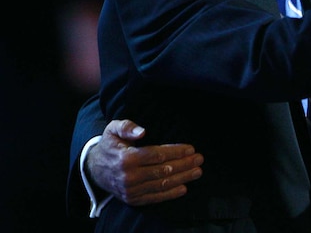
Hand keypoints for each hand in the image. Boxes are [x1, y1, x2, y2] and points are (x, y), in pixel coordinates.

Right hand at [87, 119, 203, 205]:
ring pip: (162, 185)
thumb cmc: (110, 145)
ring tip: (197, 171)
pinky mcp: (132, 199)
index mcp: (126, 158)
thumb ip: (127, 127)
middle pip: (163, 170)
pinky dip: (170, 194)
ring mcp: (130, 190)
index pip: (157, 155)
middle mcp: (129, 176)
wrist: (94, 169)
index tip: (191, 149)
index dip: (176, 152)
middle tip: (200, 159)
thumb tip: (142, 131)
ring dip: (183, 178)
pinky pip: (154, 198)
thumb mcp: (113, 129)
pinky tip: (184, 188)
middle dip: (184, 164)